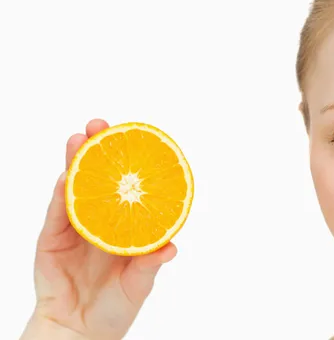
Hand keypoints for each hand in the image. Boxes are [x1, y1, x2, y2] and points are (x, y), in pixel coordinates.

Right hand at [25, 119, 176, 339]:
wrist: (80, 332)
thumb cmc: (115, 307)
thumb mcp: (138, 284)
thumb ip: (150, 264)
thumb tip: (171, 248)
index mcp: (124, 225)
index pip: (127, 187)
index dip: (129, 163)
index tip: (137, 138)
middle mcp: (101, 219)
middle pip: (99, 177)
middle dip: (99, 150)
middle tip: (100, 124)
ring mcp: (75, 227)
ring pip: (75, 187)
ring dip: (76, 162)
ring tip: (78, 138)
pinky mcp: (52, 239)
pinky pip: (57, 213)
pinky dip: (61, 195)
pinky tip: (66, 176)